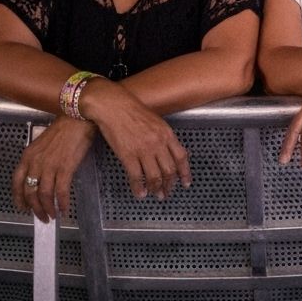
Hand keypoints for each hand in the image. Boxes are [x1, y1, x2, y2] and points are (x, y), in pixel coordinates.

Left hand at [12, 116, 96, 221]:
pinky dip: (62, 203)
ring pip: (44, 195)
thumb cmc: (65, 127)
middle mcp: (35, 163)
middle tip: (42, 217)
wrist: (79, 115)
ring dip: (48, 208)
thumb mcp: (43, 143)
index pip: (16, 183)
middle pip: (30, 193)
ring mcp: (50, 165)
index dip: (19, 199)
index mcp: (28, 156)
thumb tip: (43, 178)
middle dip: (35, 209)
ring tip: (53, 215)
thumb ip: (39, 160)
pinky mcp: (65, 167)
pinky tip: (65, 209)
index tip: (24, 208)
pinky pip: (61, 191)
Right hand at [83, 80, 191, 200]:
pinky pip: (136, 177)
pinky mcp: (128, 156)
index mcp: (167, 133)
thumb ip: (164, 136)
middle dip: (170, 184)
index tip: (186, 183)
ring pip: (154, 176)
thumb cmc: (134, 111)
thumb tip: (169, 151)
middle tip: (167, 193)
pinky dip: (139, 188)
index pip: (181, 157)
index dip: (185, 172)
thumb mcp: (156, 121)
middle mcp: (158, 143)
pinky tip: (140, 193)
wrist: (115, 107)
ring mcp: (143, 150)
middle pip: (169, 170)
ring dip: (156, 188)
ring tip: (156, 195)